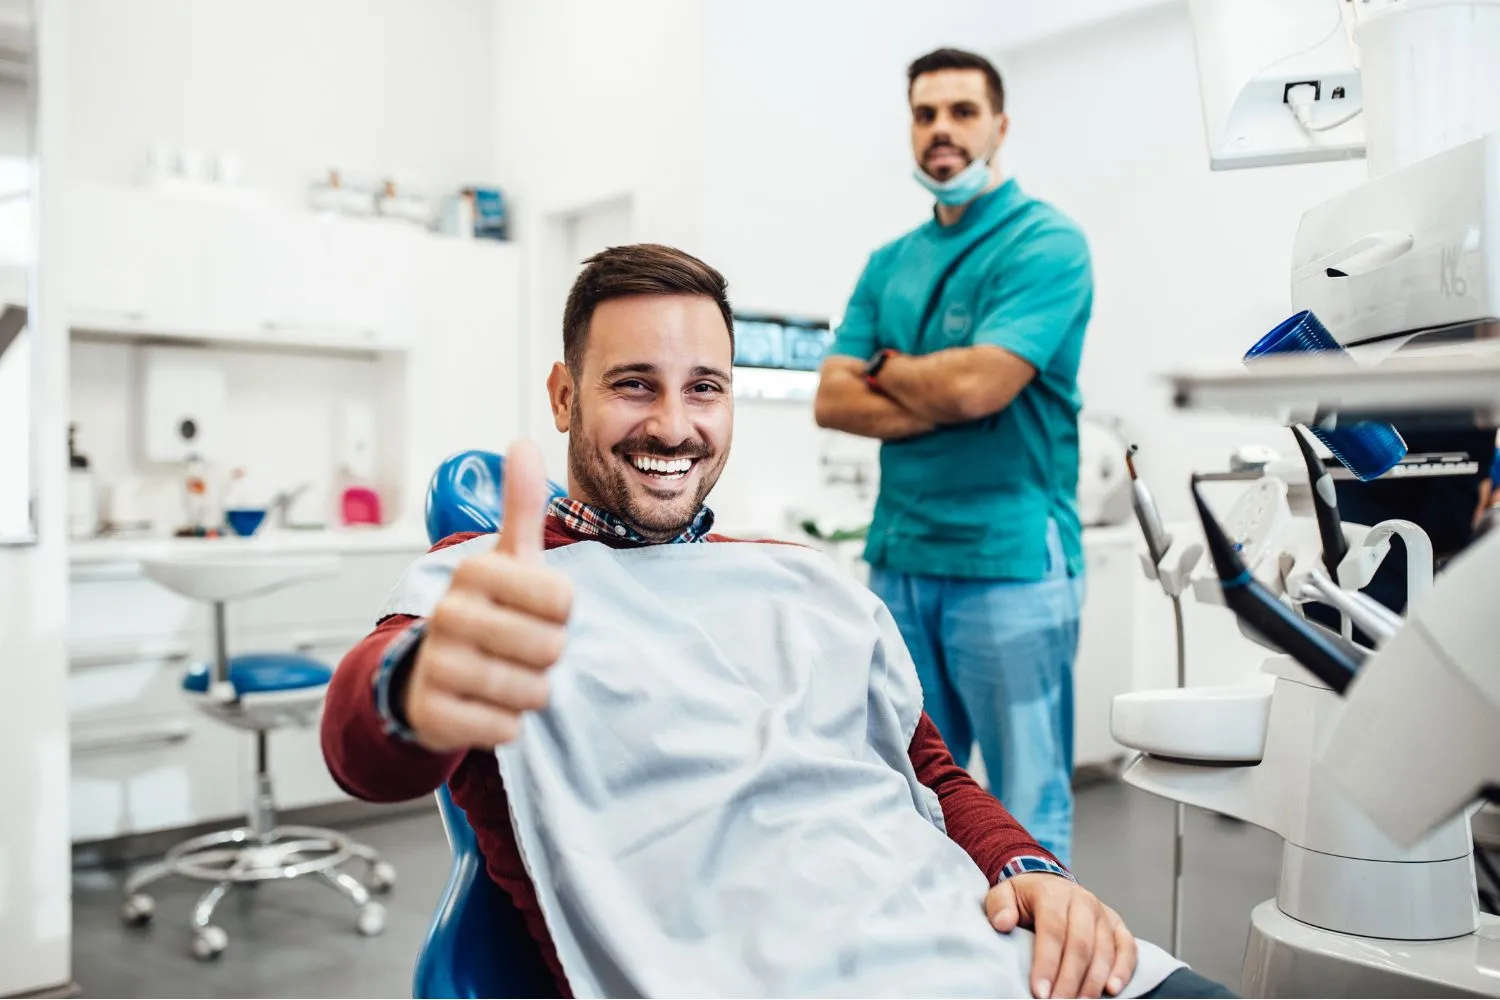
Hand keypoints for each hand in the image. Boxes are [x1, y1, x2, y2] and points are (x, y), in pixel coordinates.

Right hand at [403, 440, 572, 753]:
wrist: (431, 672)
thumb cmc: (487, 610)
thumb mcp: (508, 558)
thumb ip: (520, 504)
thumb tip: (522, 443)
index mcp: (476, 571)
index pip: (564, 601)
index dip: (561, 615)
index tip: (535, 612)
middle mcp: (449, 613)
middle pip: (550, 648)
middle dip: (547, 656)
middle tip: (521, 649)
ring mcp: (436, 664)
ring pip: (530, 692)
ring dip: (530, 691)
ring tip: (508, 676)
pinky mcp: (432, 713)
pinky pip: (504, 728)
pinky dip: (506, 724)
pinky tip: (488, 706)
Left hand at [986, 873, 1136, 999]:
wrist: (1050, 884)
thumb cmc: (1026, 897)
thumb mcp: (1005, 894)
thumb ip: (999, 906)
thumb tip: (1003, 923)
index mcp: (1053, 894)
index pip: (1052, 931)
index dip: (1047, 963)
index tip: (1039, 991)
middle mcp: (1082, 901)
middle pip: (1080, 944)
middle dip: (1069, 980)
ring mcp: (1102, 913)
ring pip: (1104, 950)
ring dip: (1093, 981)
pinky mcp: (1117, 925)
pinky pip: (1127, 948)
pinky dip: (1123, 970)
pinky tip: (1112, 990)